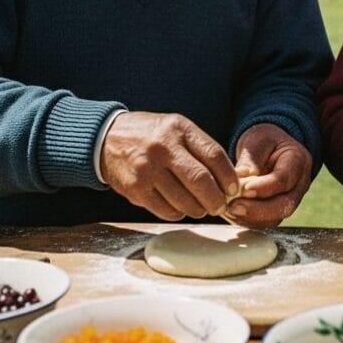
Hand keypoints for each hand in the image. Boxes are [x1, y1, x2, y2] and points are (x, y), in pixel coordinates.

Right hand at [100, 111, 238, 220]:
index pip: (213, 154)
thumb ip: (201, 149)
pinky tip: (180, 207)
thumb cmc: (152, 135)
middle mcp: (163, 147)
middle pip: (201, 180)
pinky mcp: (136, 189)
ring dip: (198, 209)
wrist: (108, 139)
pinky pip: (166, 210)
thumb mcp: (177, 129)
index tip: (234, 189)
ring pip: (184, 201)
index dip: (228, 176)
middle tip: (221, 206)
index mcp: (179, 129)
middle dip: (216, 199)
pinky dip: (179, 213)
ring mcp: (148, 169)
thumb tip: (229, 179)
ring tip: (201, 208)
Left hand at [223, 123, 311, 228]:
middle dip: (257, 209)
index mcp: (298, 161)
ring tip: (229, 210)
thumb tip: (241, 177)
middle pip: (284, 204)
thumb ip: (252, 157)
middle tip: (233, 206)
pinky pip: (266, 222)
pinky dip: (248, 220)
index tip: (244, 188)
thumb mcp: (258, 140)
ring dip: (250, 217)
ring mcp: (291, 200)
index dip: (264, 187)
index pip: (284, 179)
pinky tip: (232, 213)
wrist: (268, 148)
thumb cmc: (264, 141)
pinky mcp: (278, 211)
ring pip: (275, 217)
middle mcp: (299, 184)